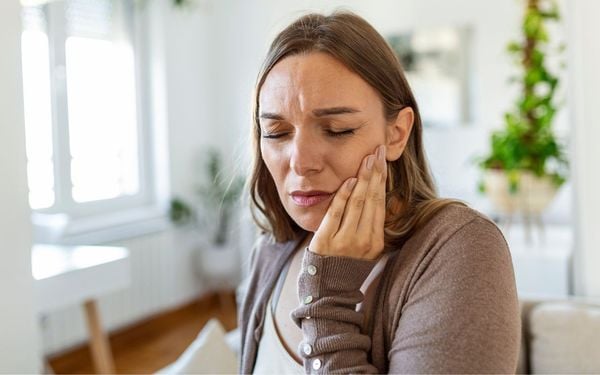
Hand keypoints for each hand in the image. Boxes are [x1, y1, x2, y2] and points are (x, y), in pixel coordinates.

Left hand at [309, 145, 386, 259]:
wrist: (328, 290)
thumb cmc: (346, 264)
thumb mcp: (365, 248)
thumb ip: (369, 224)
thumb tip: (374, 192)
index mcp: (376, 241)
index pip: (381, 203)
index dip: (382, 179)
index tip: (383, 160)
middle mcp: (364, 241)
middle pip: (372, 199)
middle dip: (376, 172)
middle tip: (378, 150)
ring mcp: (345, 241)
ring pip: (357, 203)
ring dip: (362, 178)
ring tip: (367, 159)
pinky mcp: (326, 241)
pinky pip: (337, 213)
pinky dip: (344, 195)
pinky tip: (349, 180)